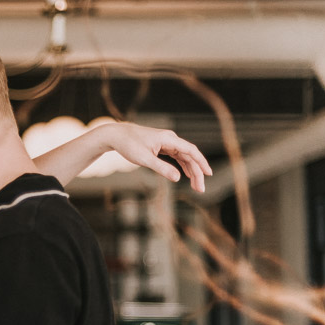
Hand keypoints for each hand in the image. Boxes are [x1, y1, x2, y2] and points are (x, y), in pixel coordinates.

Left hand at [88, 122, 212, 192]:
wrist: (116, 135)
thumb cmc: (128, 145)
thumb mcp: (144, 159)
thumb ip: (161, 168)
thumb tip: (178, 178)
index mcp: (169, 139)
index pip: (191, 151)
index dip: (201, 162)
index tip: (208, 174)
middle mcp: (170, 139)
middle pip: (189, 156)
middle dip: (197, 172)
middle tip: (200, 189)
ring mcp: (166, 142)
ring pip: (184, 157)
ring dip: (191, 171)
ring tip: (196, 186)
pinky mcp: (161, 146)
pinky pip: (177, 156)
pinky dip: (182, 166)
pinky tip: (187, 175)